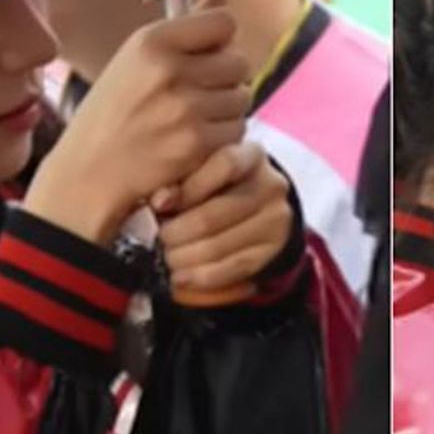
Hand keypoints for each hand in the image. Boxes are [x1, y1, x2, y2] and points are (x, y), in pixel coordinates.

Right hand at [23, 0, 249, 244]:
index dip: (220, 41)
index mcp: (152, 41)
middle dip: (226, 78)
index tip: (205, 56)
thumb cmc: (114, 111)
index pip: (224, 22)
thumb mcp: (138, 57)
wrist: (89, 173)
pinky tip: (196, 141)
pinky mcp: (197, 143)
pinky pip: (238, 130)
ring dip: (227, 109)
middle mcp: (170, 70)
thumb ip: (189, 23)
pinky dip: (224, 138)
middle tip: (197, 94)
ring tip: (194, 119)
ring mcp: (185, 108)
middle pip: (240, 62)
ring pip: (243, 97)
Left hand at [156, 142, 293, 290]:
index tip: (158, 204)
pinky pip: (232, 268)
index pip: (224, 164)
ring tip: (165, 258)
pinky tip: (181, 277)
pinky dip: (201, 276)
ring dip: (184, 257)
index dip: (189, 187)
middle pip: (215, 213)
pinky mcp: (273, 250)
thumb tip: (159, 202)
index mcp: (251, 155)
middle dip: (177, 232)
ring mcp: (275, 219)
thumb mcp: (202, 171)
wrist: (256, 207)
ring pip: (219, 245)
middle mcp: (270, 184)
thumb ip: (180, 180)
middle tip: (158, 238)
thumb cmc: (216, 183)